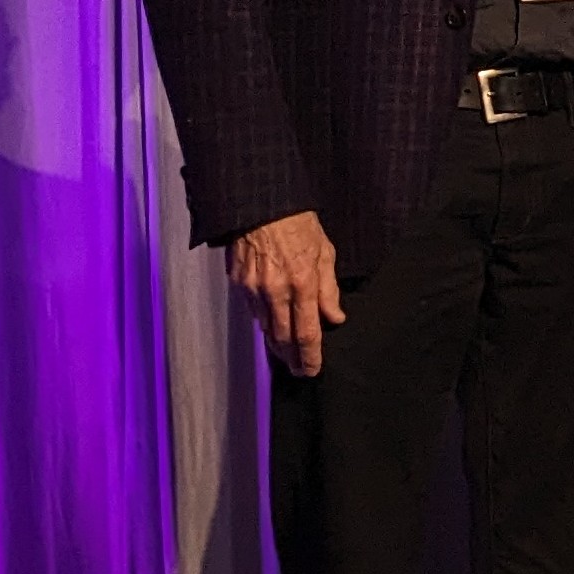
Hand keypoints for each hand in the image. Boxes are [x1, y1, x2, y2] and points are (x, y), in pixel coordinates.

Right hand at [226, 210, 344, 376]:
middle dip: (292, 358)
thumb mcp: (325, 251)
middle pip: (283, 338)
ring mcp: (254, 288)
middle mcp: (276, 291)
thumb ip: (329, 289)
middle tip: (299, 370)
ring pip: (266, 328)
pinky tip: (271, 327)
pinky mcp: (238, 282)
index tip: (312, 370)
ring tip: (286, 354)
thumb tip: (335, 318)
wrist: (261, 203)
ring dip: (277, 344)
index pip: (307, 333)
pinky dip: (263, 322)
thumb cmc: (297, 223)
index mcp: (303, 283)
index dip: (310, 357)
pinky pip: (252, 311)